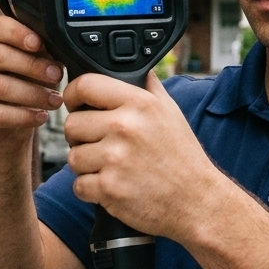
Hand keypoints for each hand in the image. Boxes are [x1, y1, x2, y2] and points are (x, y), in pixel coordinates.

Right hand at [0, 16, 63, 152]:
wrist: (6, 123)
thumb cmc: (22, 84)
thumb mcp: (33, 64)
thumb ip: (42, 53)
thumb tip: (61, 48)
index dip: (18, 34)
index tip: (39, 44)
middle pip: (0, 56)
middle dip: (33, 66)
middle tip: (56, 75)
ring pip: (0, 86)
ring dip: (33, 94)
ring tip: (55, 101)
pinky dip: (23, 116)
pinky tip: (41, 116)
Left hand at [62, 72, 225, 241]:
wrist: (197, 200)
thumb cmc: (182, 156)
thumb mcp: (170, 111)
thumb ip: (148, 86)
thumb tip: (134, 68)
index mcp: (139, 103)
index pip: (85, 85)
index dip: (74, 95)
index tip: (77, 104)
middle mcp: (125, 127)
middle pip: (71, 124)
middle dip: (81, 136)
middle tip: (100, 144)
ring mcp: (116, 158)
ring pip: (72, 157)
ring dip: (86, 165)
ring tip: (110, 167)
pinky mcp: (109, 188)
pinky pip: (78, 185)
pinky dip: (91, 190)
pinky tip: (112, 185)